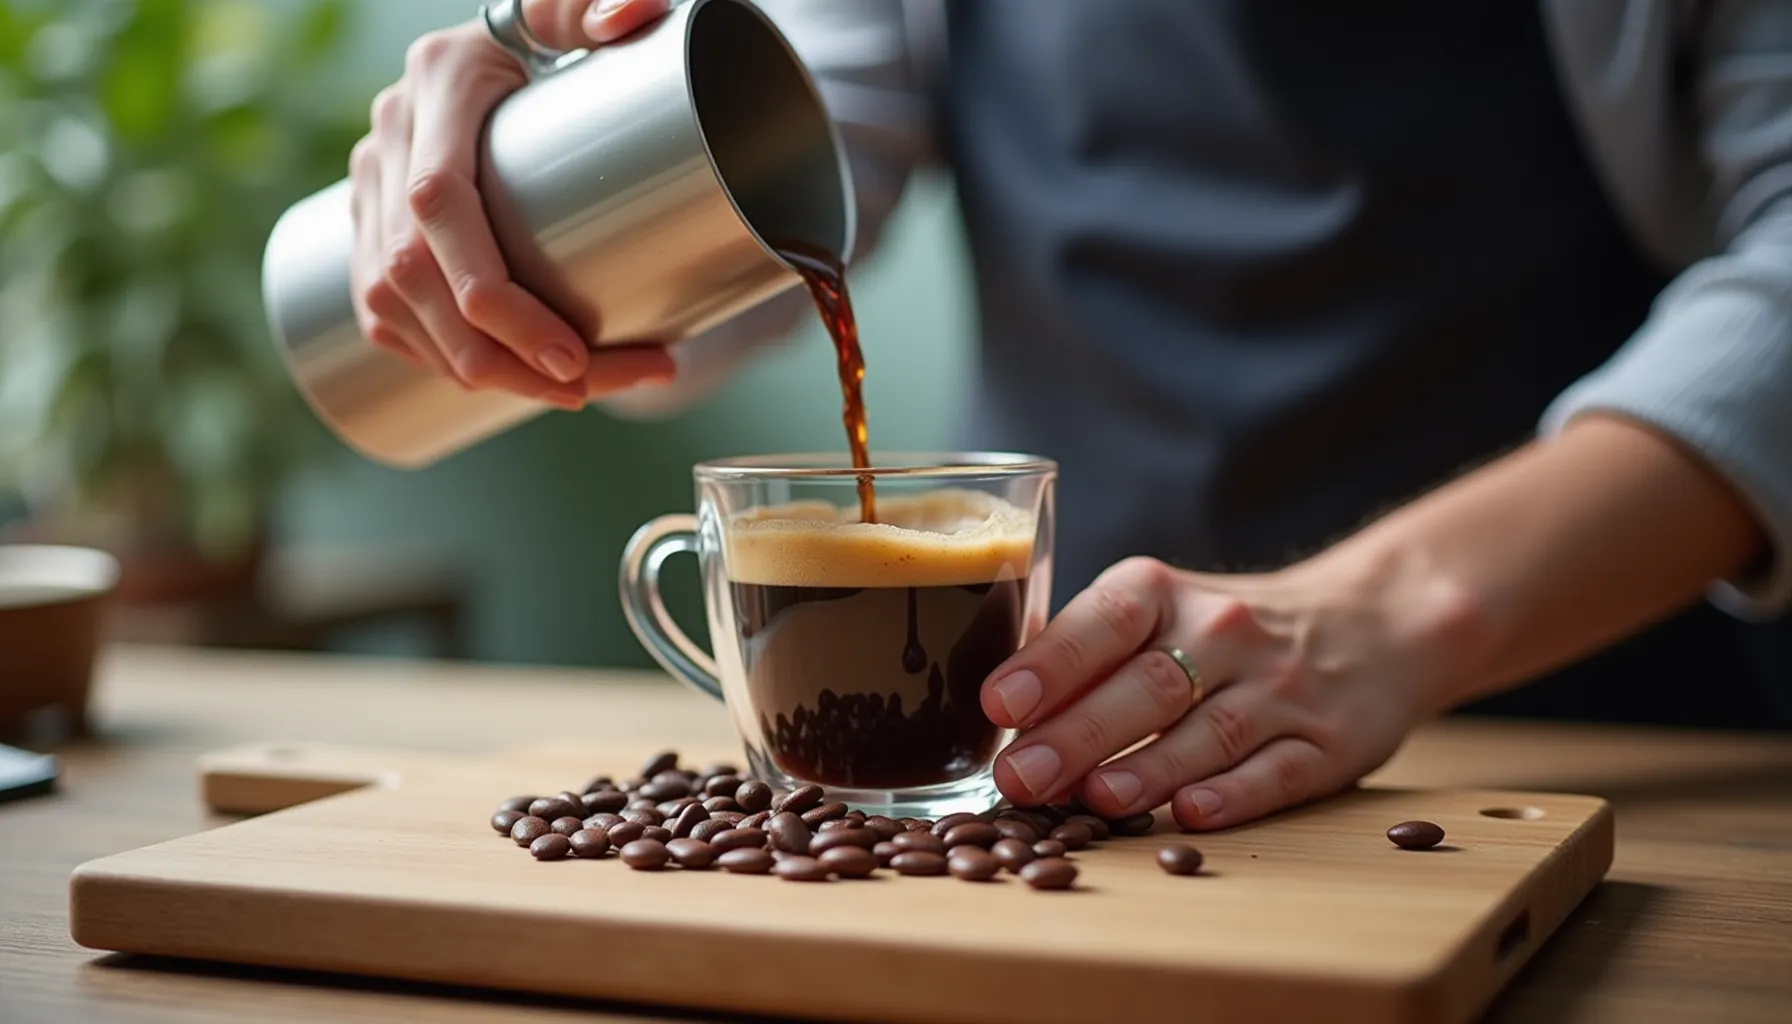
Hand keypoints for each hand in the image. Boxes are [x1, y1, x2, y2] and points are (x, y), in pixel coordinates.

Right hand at [348, 0, 677, 409]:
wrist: (520, 51)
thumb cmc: (570, 42)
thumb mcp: (581, 14)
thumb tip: (625, 19)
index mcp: (440, 82)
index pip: (439, 205)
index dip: (495, 293)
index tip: (571, 352)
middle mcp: (389, 133)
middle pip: (414, 275)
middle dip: (497, 353)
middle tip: (584, 389)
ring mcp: (368, 183)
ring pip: (392, 307)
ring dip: (475, 371)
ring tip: (569, 396)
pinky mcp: (367, 225)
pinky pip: (382, 314)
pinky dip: (438, 362)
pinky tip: (501, 386)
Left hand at [979, 552, 1486, 829]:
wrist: (1368, 625)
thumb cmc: (1221, 630)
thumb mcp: (1154, 612)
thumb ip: (1080, 652)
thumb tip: (993, 711)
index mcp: (1162, 594)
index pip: (1103, 620)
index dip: (1051, 663)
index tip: (999, 703)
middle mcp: (1223, 632)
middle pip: (1146, 686)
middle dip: (1078, 733)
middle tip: (1021, 778)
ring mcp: (1279, 688)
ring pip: (1208, 731)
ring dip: (1148, 767)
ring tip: (1093, 799)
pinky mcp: (1327, 742)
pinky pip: (1276, 770)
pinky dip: (1233, 793)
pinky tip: (1190, 813)